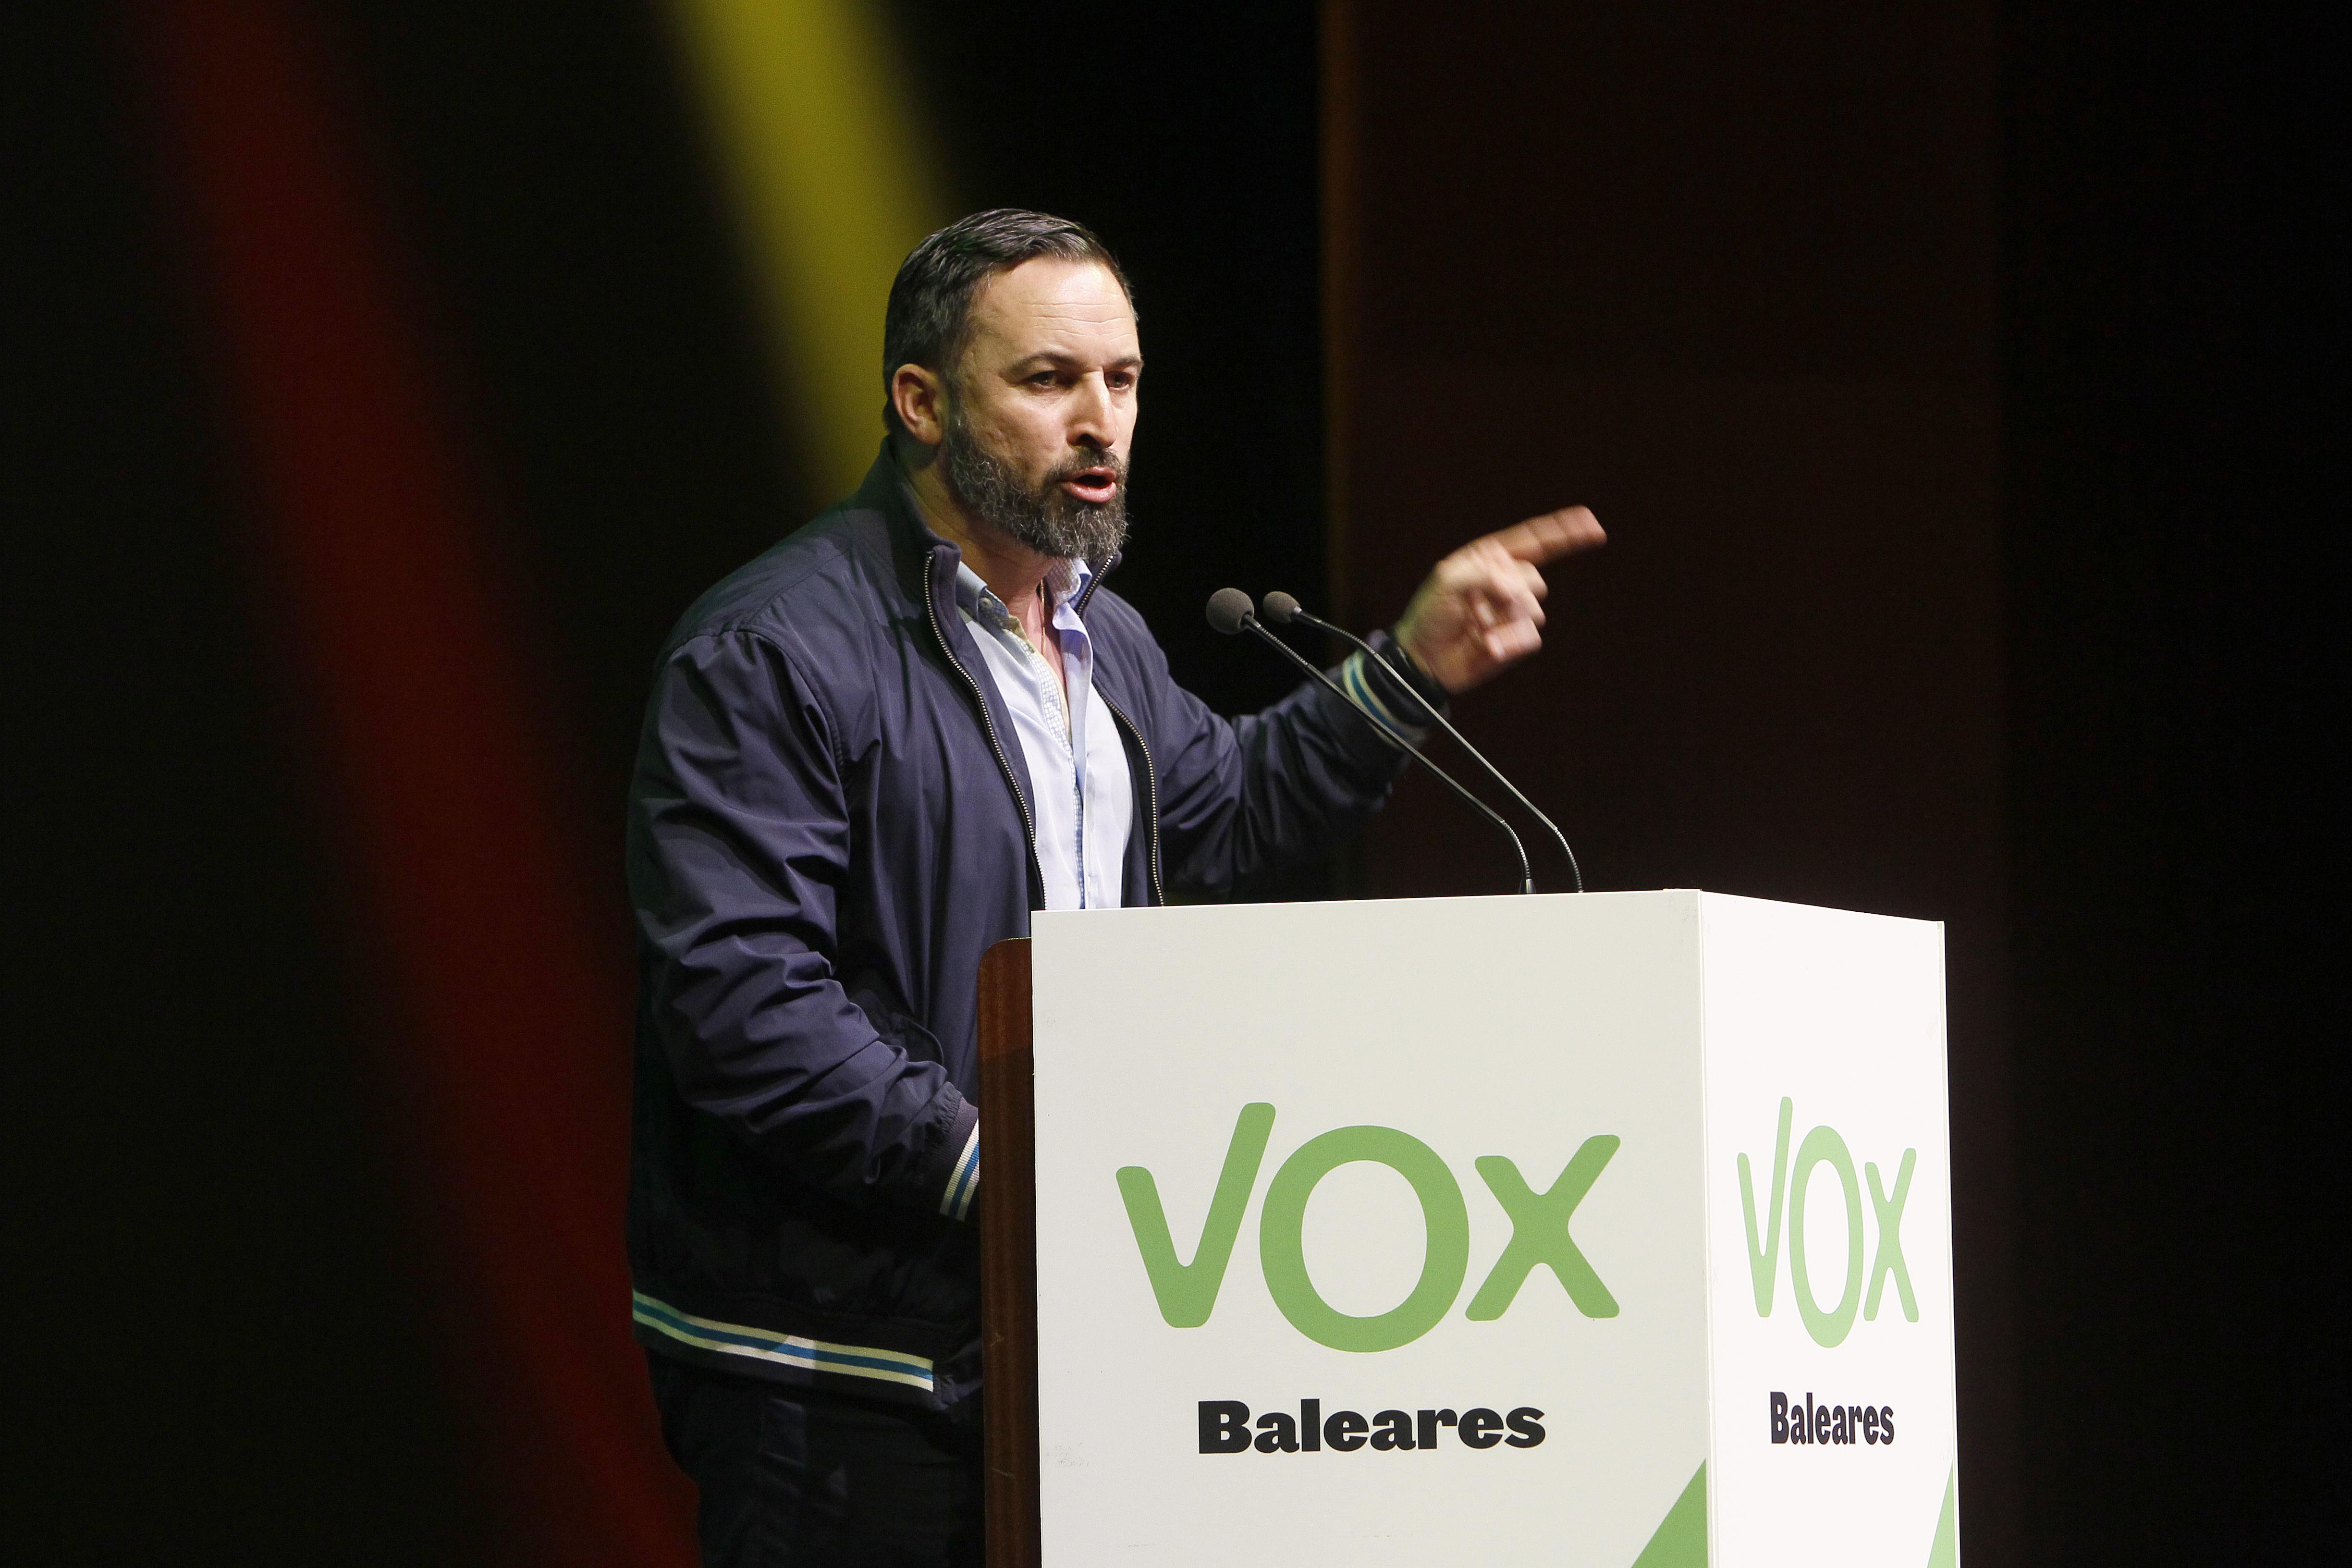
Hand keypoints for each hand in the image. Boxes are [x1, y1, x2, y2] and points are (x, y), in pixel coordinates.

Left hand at [1394, 507, 1605, 692]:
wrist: (1423, 658)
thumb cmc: (1429, 614)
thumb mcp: (1447, 580)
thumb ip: (1487, 575)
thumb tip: (1520, 592)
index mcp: (1490, 559)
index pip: (1534, 540)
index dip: (1565, 531)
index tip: (1593, 523)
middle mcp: (1506, 581)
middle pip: (1534, 579)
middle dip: (1508, 594)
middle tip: (1475, 606)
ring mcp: (1513, 611)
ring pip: (1534, 611)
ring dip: (1502, 622)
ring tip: (1476, 627)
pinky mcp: (1517, 639)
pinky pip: (1530, 637)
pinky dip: (1508, 642)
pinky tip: (1486, 646)